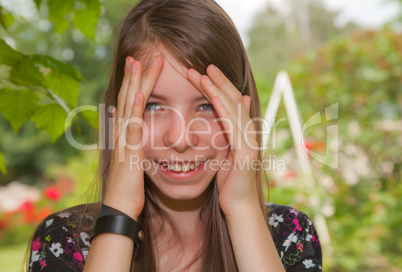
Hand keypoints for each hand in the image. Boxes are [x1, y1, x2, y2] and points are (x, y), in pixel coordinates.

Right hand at [104, 56, 163, 219]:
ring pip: (129, 107)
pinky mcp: (129, 152)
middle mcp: (122, 133)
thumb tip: (124, 118)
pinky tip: (138, 94)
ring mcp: (124, 141)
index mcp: (125, 134)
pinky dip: (135, 110)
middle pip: (128, 98)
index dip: (134, 83)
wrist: (120, 208)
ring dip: (134, 84)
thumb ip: (129, 138)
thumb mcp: (131, 157)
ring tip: (138, 63)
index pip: (130, 102)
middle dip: (134, 76)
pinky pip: (132, 128)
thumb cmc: (128, 185)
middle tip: (138, 54)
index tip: (140, 64)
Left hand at [187, 65, 258, 215]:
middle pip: (234, 100)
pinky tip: (214, 96)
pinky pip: (233, 126)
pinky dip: (223, 109)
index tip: (204, 72)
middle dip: (218, 81)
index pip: (230, 103)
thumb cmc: (229, 180)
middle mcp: (249, 132)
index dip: (219, 86)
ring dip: (218, 89)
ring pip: (234, 109)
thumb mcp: (226, 153)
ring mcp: (249, 141)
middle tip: (204, 65)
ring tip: (204, 73)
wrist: (239, 205)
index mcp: (242, 132)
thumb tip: (227, 120)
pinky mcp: (246, 151)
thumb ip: (226, 134)